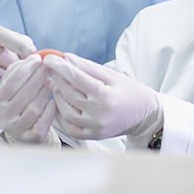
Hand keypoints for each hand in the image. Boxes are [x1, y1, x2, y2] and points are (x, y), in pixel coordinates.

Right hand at [0, 21, 35, 97]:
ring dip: (1, 74)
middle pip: (2, 56)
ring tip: (0, 72)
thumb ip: (22, 43)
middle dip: (13, 65)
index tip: (34, 57)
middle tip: (16, 68)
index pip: (9, 38)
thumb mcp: (7, 42)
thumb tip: (35, 53)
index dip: (24, 48)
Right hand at [0, 54, 58, 145]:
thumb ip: (18, 71)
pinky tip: (53, 101)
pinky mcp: (31, 138)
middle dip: (39, 77)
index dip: (26, 68)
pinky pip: (44, 118)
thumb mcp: (13, 88)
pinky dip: (51, 108)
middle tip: (49, 67)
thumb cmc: (19, 103)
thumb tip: (31, 56)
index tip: (38, 58)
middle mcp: (2, 117)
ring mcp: (16, 129)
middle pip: (25, 93)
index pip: (11, 82)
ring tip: (51, 83)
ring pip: (35, 105)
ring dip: (46, 92)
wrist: (25, 133)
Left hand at [45, 53, 161, 141]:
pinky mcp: (92, 136)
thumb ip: (88, 67)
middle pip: (69, 93)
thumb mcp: (112, 75)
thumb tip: (66, 57)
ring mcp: (94, 127)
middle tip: (51, 68)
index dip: (60, 66)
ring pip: (65, 111)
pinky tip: (60, 102)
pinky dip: (60, 114)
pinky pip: (68, 127)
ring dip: (57, 96)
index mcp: (106, 96)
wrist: (144, 115)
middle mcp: (99, 114)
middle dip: (57, 78)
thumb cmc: (130, 92)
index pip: (76, 78)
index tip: (49, 58)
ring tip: (57, 84)